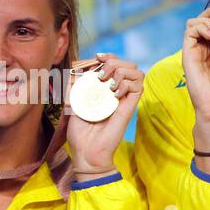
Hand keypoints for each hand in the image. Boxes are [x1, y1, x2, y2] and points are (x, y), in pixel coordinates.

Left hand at [67, 53, 141, 178]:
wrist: (87, 152)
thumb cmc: (79, 132)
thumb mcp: (71, 103)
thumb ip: (73, 86)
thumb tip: (75, 68)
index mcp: (105, 89)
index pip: (115, 64)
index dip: (108, 56)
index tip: (95, 57)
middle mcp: (118, 92)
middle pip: (129, 65)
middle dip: (115, 61)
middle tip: (100, 73)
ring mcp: (125, 100)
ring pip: (137, 72)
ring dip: (121, 71)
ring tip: (107, 83)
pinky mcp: (130, 108)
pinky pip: (138, 87)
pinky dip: (126, 84)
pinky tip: (113, 93)